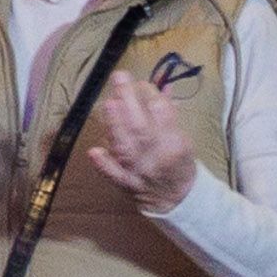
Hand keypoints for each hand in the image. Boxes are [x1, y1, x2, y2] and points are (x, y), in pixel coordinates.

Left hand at [90, 70, 198, 212]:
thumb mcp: (182, 136)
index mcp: (174, 142)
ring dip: (115, 126)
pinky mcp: (125, 183)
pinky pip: (114, 175)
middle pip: (141, 127)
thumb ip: (169, 112)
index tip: (141, 83)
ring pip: (126, 148)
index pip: (162, 113)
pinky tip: (94, 151)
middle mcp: (156, 156)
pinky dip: (103, 164)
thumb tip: (163, 86)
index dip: (150, 94)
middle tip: (119, 78)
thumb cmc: (178, 161)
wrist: (176, 199)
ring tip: (109, 104)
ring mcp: (139, 171)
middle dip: (129, 101)